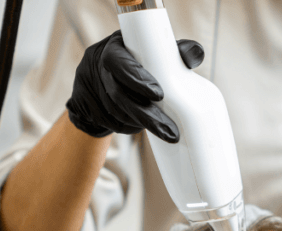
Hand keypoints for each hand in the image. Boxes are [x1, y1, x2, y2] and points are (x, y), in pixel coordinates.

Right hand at [65, 30, 204, 141]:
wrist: (100, 77)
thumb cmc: (136, 61)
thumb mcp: (153, 51)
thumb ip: (176, 52)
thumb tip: (196, 54)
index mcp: (113, 48)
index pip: (119, 62)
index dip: (137, 79)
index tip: (159, 95)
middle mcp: (96, 66)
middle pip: (119, 95)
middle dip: (146, 115)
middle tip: (170, 131)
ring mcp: (89, 88)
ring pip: (115, 112)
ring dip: (139, 123)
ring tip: (163, 131)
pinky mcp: (85, 107)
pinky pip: (110, 122)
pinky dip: (129, 127)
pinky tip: (142, 128)